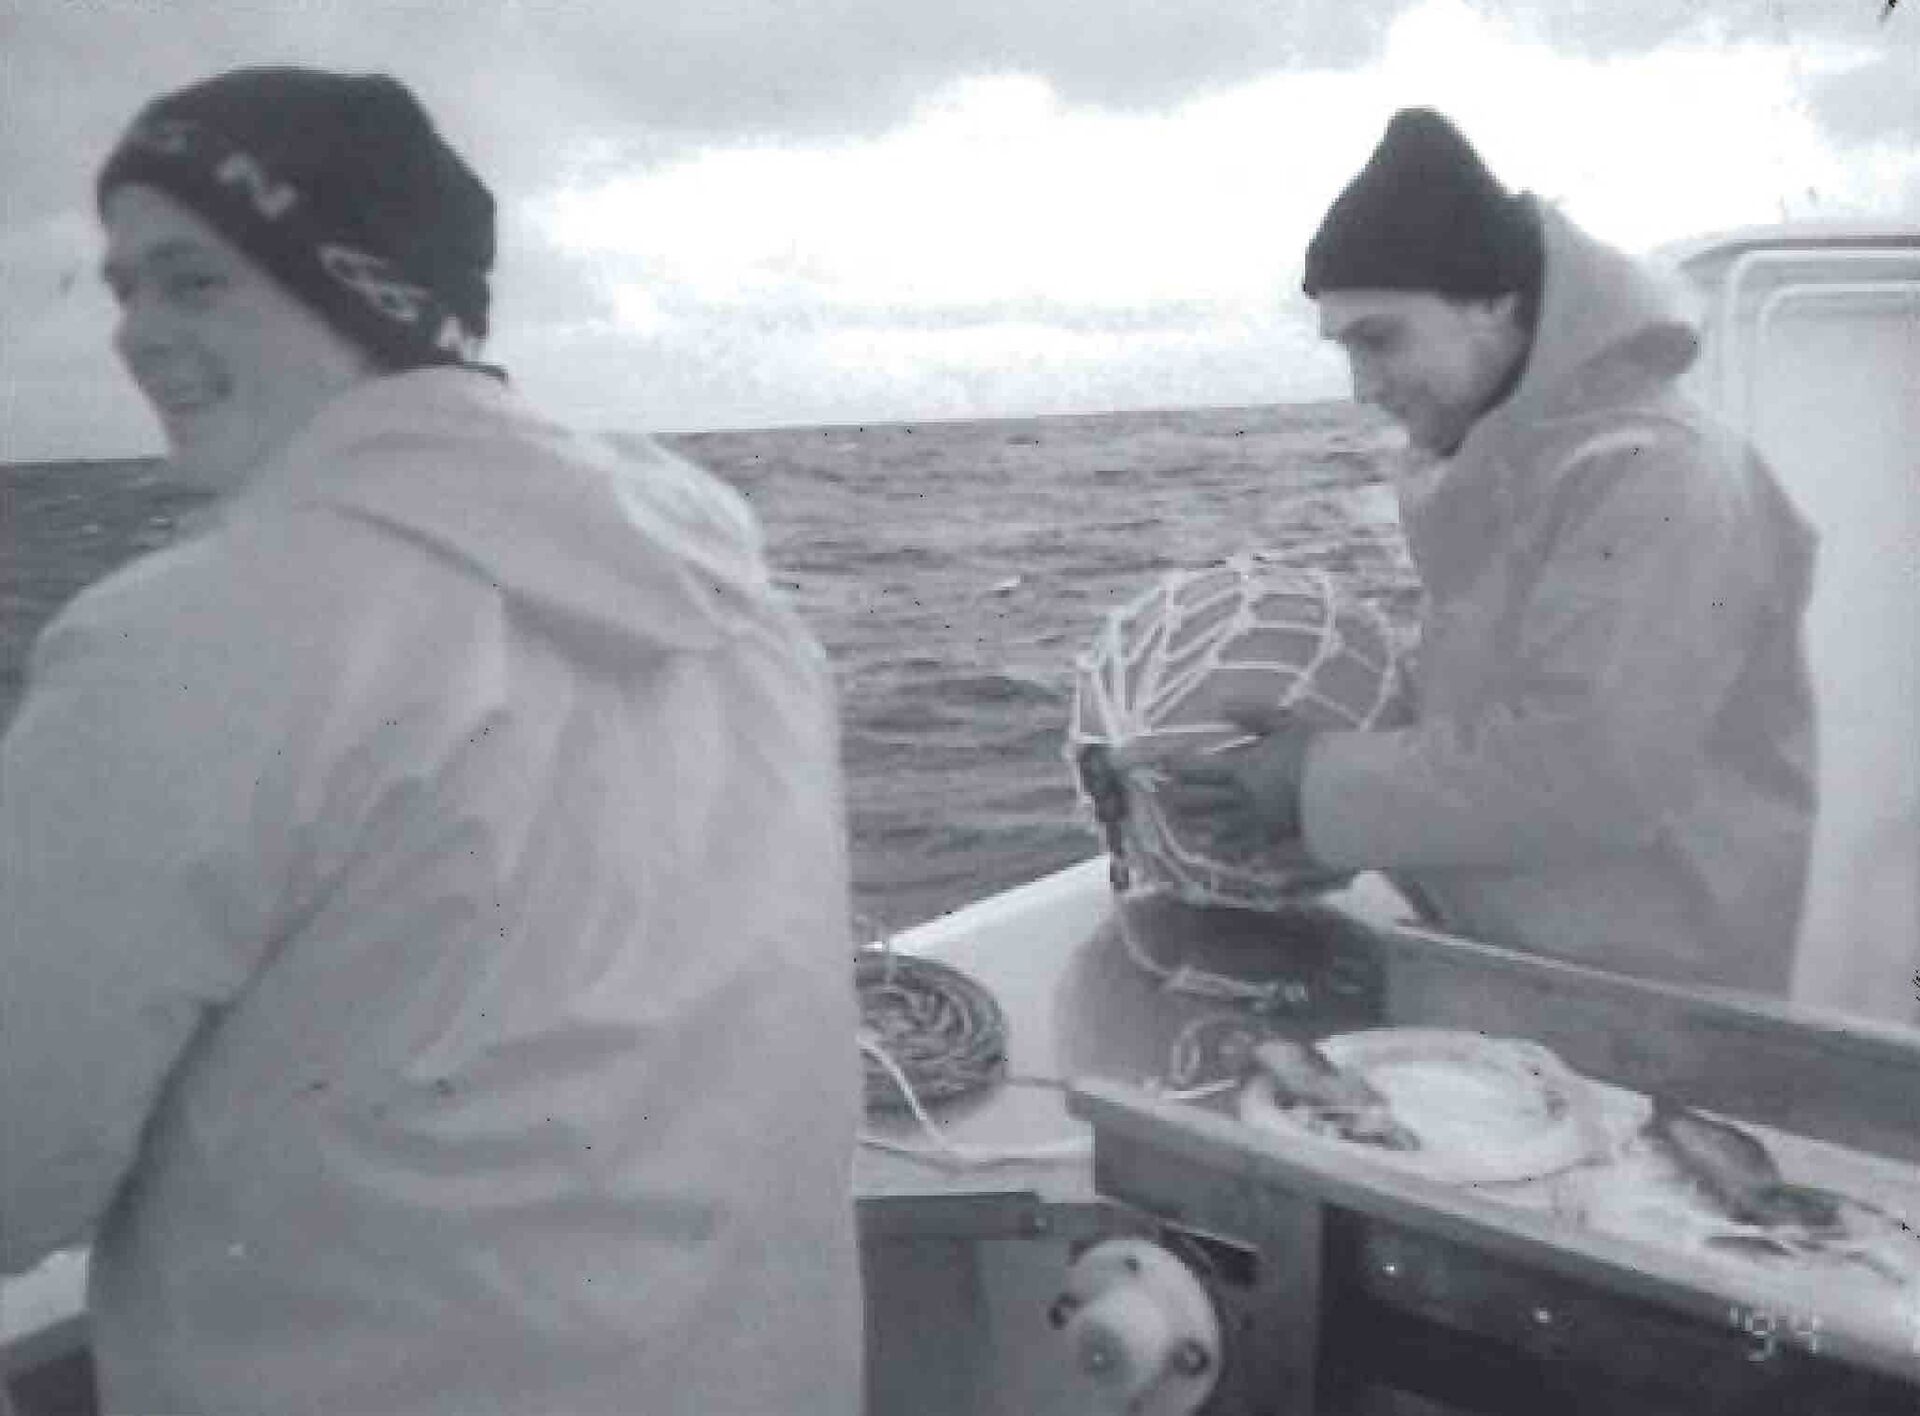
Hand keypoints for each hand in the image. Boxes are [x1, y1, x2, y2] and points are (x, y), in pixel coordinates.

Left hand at [1157, 705, 1317, 858]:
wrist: (1343, 789)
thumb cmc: (1315, 753)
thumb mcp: (1284, 724)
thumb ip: (1252, 715)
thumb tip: (1220, 703)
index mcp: (1242, 769)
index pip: (1197, 769)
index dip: (1174, 767)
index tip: (1159, 764)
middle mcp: (1242, 798)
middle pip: (1197, 800)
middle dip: (1173, 796)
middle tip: (1157, 793)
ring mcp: (1254, 821)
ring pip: (1212, 825)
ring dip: (1190, 822)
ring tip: (1176, 820)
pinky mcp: (1270, 837)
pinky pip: (1239, 846)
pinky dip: (1221, 846)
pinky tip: (1210, 846)